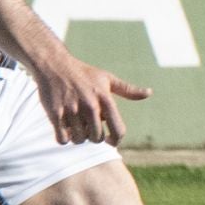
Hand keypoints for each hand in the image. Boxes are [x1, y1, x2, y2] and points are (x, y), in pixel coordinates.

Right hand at [30, 46, 149, 143]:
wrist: (54, 64)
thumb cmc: (84, 73)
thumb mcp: (107, 79)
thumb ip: (128, 90)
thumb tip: (149, 93)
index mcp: (105, 99)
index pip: (118, 131)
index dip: (116, 140)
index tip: (110, 140)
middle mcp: (90, 105)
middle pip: (97, 139)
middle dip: (93, 137)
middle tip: (88, 126)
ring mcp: (72, 110)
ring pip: (79, 140)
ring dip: (77, 136)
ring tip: (75, 124)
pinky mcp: (55, 113)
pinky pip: (62, 139)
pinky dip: (63, 137)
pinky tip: (64, 127)